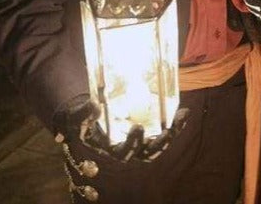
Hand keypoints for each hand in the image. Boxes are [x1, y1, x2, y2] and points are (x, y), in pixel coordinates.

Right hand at [54, 95, 187, 162]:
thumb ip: (83, 114)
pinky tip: (184, 113)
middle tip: (166, 130)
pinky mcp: (151, 128)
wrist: (91, 110)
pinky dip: (176, 123)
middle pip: (146, 151)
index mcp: (111, 148)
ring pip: (159, 143)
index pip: (124, 153)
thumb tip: (94, 107)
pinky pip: (166, 129)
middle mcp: (129, 147)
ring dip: (171, 134)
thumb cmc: (82, 117)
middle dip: (157, 142)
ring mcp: (142, 139)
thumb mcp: (76, 116)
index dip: (132, 144)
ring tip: (180, 120)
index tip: (138, 128)